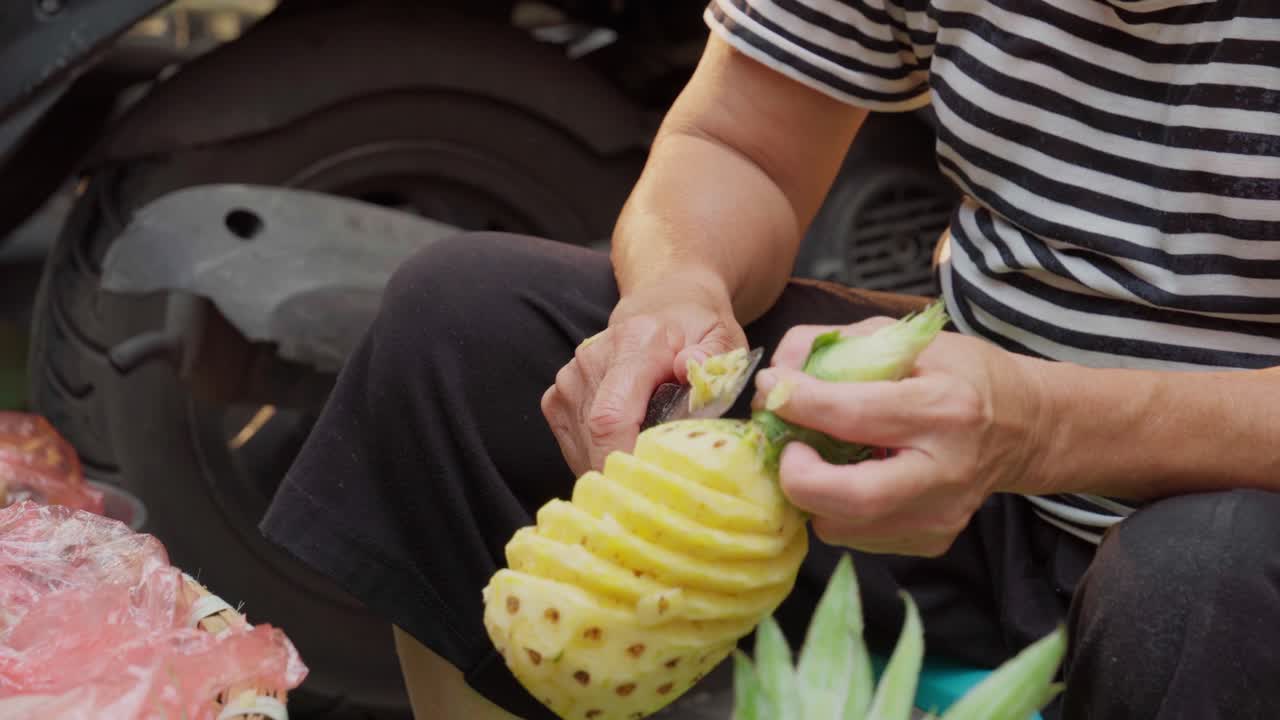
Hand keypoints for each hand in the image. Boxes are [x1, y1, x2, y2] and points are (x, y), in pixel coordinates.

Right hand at [542, 271, 746, 476]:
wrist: (661, 306)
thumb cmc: (697, 329)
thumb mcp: (721, 336)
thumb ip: (713, 356)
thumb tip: (690, 368)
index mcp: (634, 343)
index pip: (612, 416)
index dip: (623, 461)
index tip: (647, 492)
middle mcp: (592, 360)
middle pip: (596, 440)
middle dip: (626, 476)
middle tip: (660, 496)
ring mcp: (569, 380)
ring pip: (583, 449)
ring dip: (614, 470)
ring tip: (648, 466)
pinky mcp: (557, 398)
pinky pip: (574, 446)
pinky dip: (599, 460)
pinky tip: (627, 452)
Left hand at [753, 317, 1047, 556]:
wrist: (1023, 427)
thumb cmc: (960, 374)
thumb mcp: (907, 340)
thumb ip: (837, 345)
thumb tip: (777, 370)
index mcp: (944, 409)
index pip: (853, 414)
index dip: (797, 402)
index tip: (771, 387)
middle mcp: (945, 471)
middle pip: (848, 498)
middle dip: (796, 475)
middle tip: (786, 444)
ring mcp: (939, 515)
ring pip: (842, 526)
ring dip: (810, 492)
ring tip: (816, 455)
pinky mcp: (930, 540)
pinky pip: (856, 536)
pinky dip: (834, 508)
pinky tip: (848, 475)